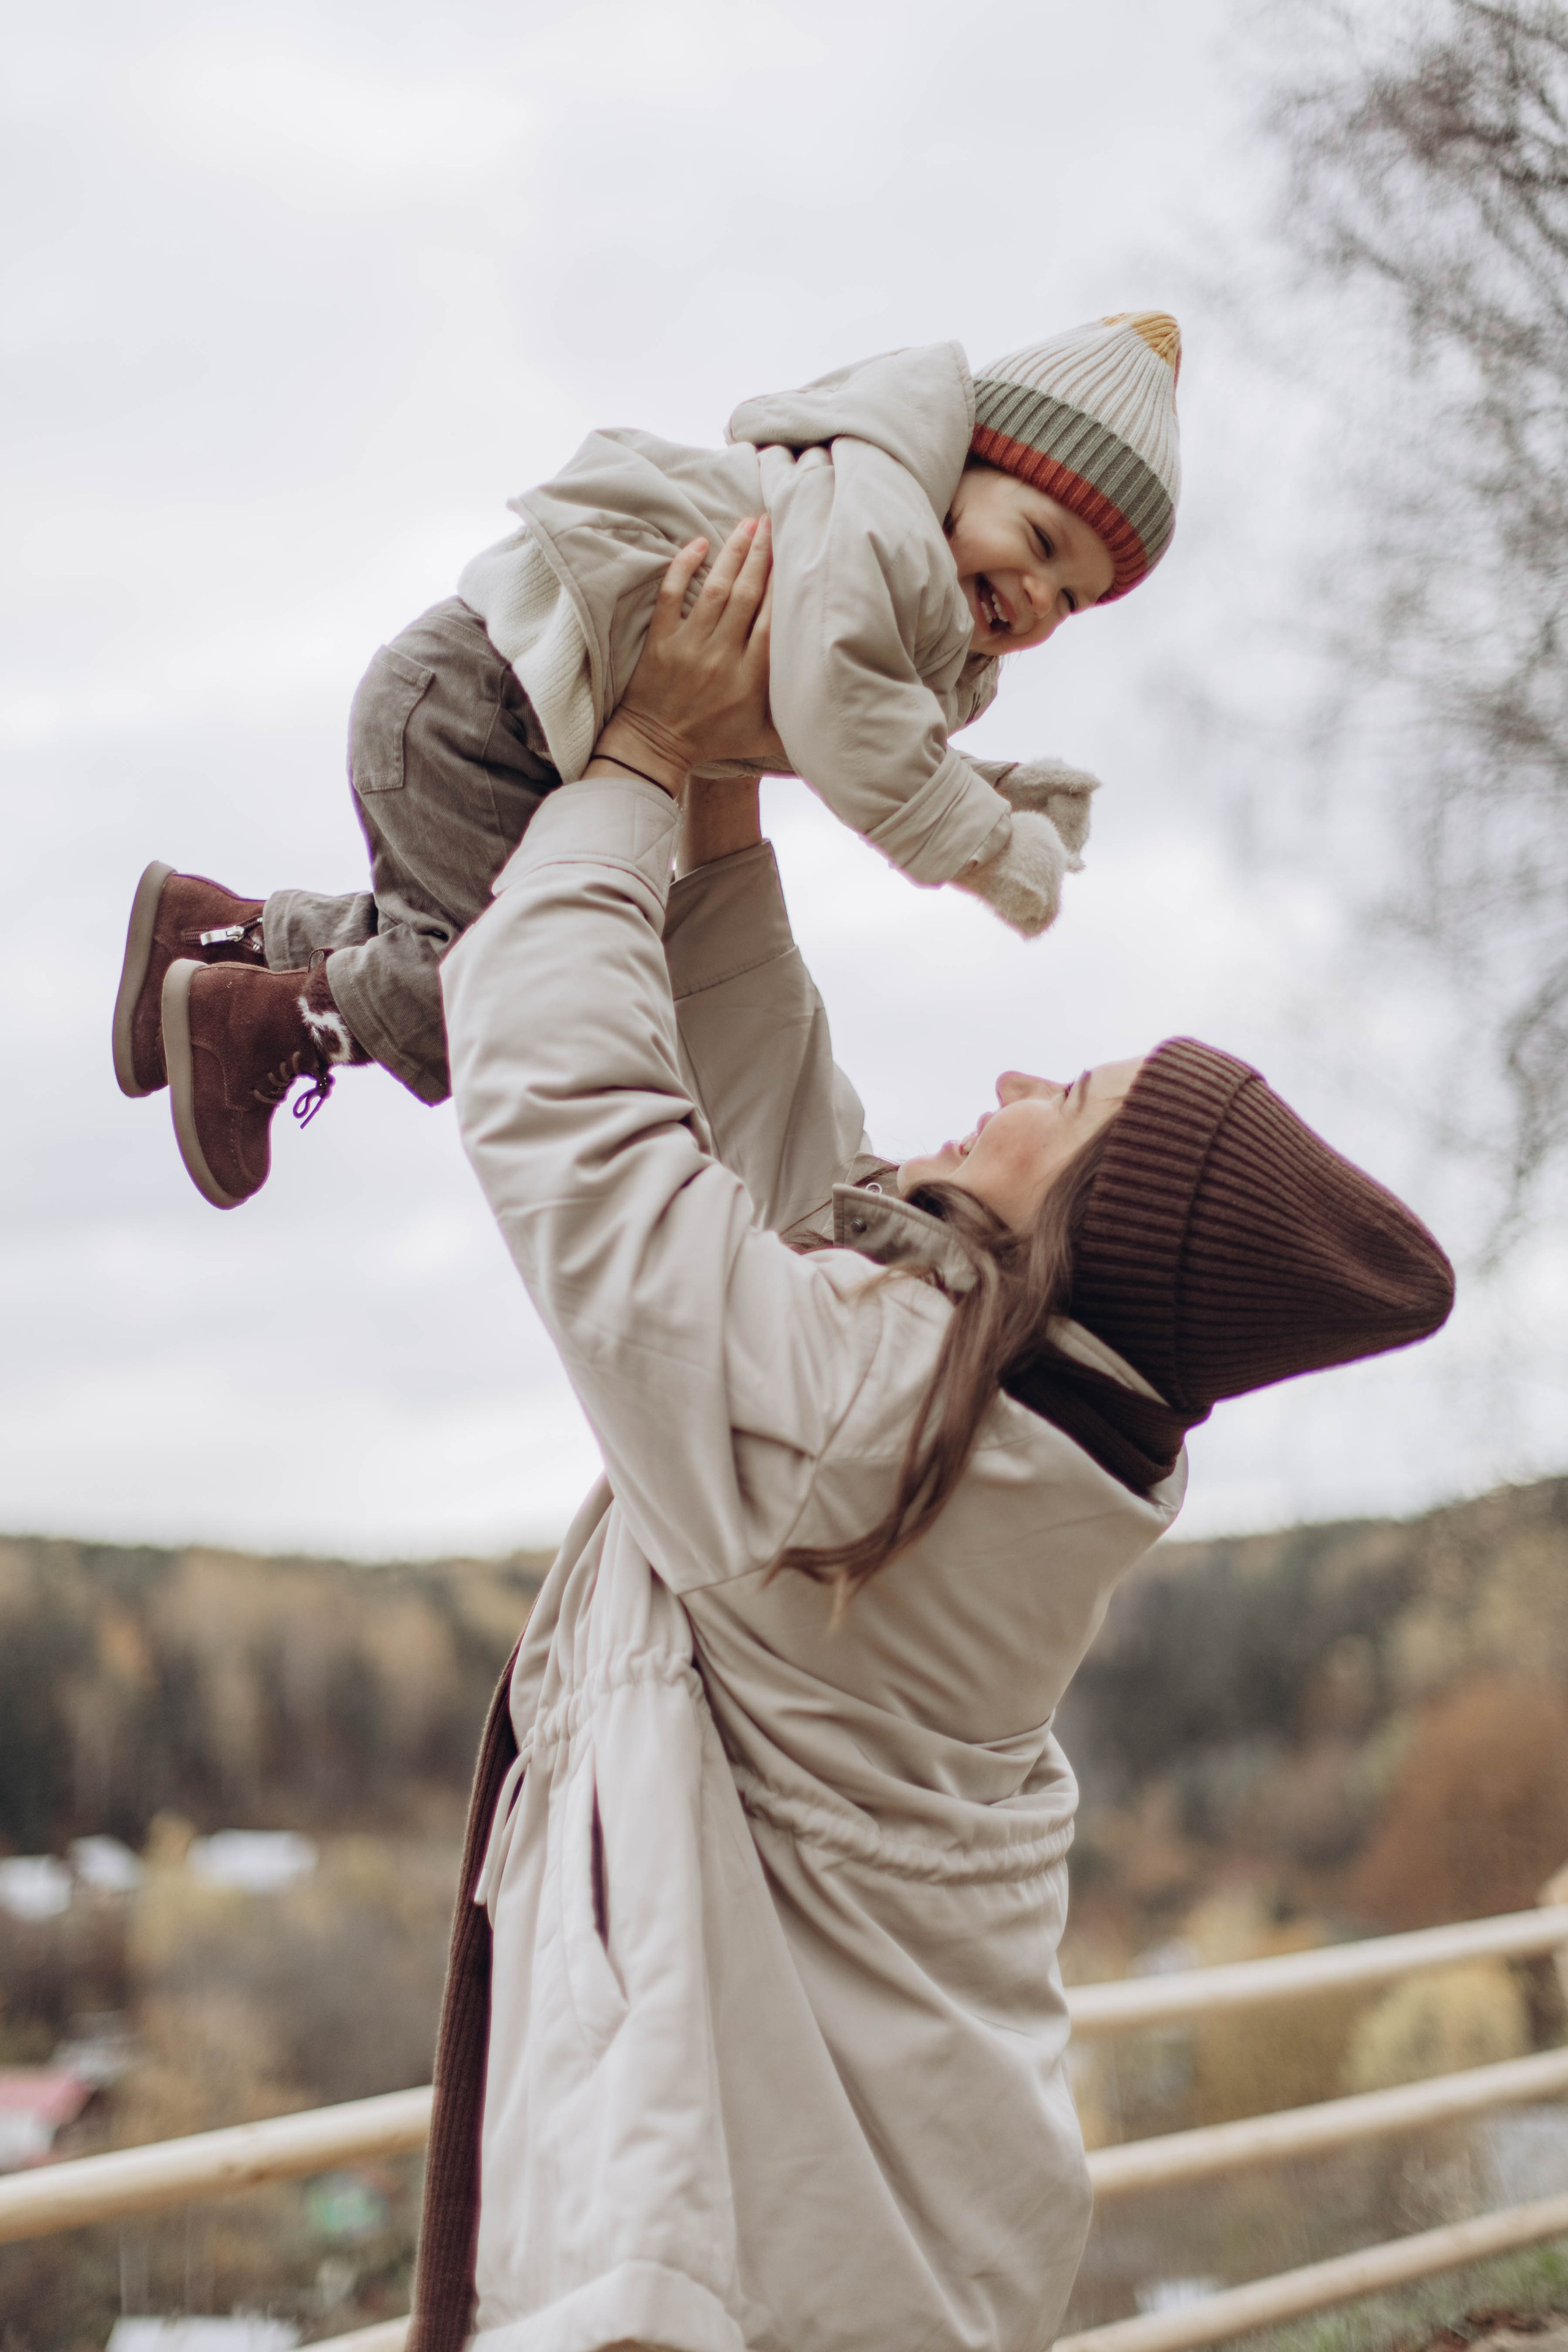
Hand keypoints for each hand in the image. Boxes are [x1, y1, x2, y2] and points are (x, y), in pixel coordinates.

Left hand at [591, 517, 783, 793]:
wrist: (656, 746)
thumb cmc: (714, 741)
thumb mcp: (763, 738)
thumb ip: (796, 720)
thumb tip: (835, 706)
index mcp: (751, 677)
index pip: (773, 621)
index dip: (785, 586)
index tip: (797, 556)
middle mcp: (723, 656)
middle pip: (747, 594)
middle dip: (762, 555)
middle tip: (774, 522)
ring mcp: (690, 645)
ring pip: (715, 589)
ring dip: (733, 553)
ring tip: (748, 524)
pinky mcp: (662, 640)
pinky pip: (672, 595)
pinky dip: (683, 567)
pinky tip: (698, 543)